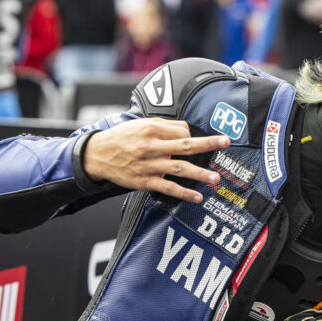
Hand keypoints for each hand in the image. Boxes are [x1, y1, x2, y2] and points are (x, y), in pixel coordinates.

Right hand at [83, 118, 228, 202]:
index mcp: (151, 130)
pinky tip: (197, 196)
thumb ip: (164, 126)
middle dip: (207, 144)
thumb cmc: (122, 138)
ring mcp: (148, 165)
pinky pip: (168, 187)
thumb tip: (186, 130)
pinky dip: (183, 193)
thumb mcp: (140, 124)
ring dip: (199, 173)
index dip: (192, 135)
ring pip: (179, 168)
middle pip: (184, 145)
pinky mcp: (144, 181)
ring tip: (215, 178)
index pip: (181, 131)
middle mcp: (151, 147)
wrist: (96, 155)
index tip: (198, 140)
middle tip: (225, 143)